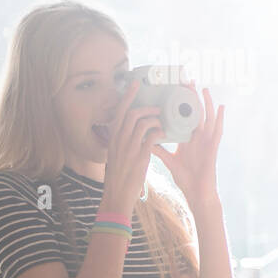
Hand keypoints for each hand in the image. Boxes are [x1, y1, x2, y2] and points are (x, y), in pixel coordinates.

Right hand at [100, 79, 163, 211]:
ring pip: (141, 123)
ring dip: (155, 119)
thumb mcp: (117, 153)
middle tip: (158, 108)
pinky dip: (159, 133)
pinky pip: (151, 138)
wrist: (118, 192)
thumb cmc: (120, 174)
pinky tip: (164, 135)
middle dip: (147, 106)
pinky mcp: (139, 156)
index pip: (119, 111)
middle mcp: (119, 139)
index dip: (128, 96)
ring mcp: (128, 147)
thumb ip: (123, 140)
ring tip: (163, 123)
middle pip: (131, 113)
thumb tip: (130, 129)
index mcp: (113, 137)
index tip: (135, 84)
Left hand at [151, 86, 224, 209]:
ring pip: (207, 119)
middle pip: (196, 114)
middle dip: (193, 98)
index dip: (181, 105)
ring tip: (203, 89)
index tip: (176, 92)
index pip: (184, 118)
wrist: (197, 193)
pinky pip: (217, 131)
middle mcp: (199, 138)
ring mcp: (207, 142)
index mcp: (189, 140)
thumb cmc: (186, 179)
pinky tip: (220, 108)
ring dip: (206, 103)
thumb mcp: (169, 161)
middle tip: (188, 82)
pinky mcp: (213, 148)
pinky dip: (219, 119)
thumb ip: (159, 150)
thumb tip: (146, 139)